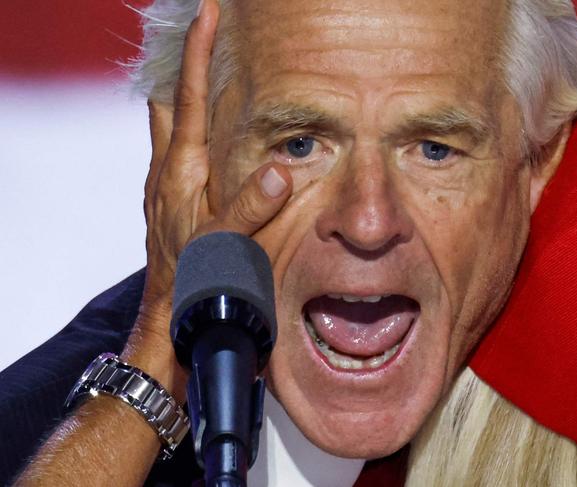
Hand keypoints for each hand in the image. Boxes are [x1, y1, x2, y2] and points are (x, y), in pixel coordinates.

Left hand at [122, 0, 291, 397]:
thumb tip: (278, 172)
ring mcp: (166, 181)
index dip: (200, 52)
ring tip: (210, 78)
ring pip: (170, 123)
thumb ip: (250, 208)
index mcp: (183, 168)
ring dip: (186, 97)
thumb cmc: (195, 278)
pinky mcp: (169, 196)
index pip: (191, 96)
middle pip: (172, 100)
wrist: (171, 309)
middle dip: (187, 68)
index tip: (208, 13)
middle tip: (209, 41)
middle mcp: (169, 167)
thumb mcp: (226, 245)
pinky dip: (189, 129)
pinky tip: (210, 137)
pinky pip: (176, 148)